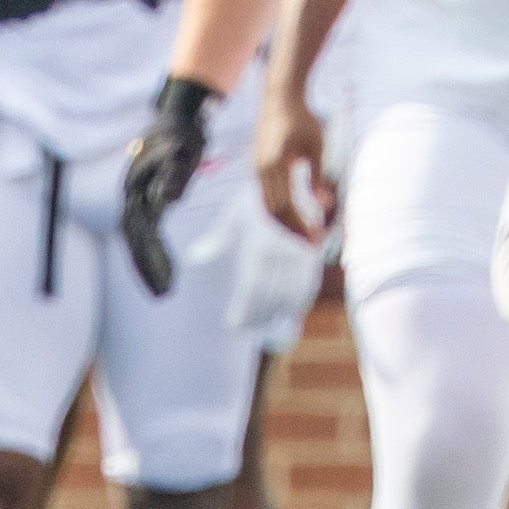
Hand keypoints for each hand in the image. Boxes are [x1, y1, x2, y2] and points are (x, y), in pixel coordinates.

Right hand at [120, 76, 217, 298]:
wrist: (180, 116)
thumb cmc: (184, 135)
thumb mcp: (183, 153)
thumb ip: (174, 176)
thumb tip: (166, 201)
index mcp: (136, 189)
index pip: (139, 233)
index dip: (148, 259)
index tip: (164, 282)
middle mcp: (132, 196)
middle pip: (135, 240)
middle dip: (148, 268)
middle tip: (164, 294)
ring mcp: (139, 198)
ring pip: (139, 239)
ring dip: (150, 264)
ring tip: (166, 290)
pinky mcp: (149, 199)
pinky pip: (149, 231)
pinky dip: (157, 251)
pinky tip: (168, 270)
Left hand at [196, 194, 327, 340]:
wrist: (291, 181)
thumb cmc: (257, 199)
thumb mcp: (233, 215)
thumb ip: (216, 239)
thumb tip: (194, 258)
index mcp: (259, 248)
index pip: (252, 289)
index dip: (244, 310)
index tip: (235, 324)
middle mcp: (281, 255)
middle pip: (269, 296)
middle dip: (258, 315)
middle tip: (248, 328)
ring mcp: (301, 256)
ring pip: (290, 294)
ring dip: (277, 313)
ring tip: (266, 324)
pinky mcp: (314, 255)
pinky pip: (309, 285)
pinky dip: (300, 302)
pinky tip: (291, 312)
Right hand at [254, 89, 337, 241]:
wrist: (280, 97)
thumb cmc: (302, 119)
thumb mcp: (316, 146)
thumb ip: (318, 176)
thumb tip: (325, 204)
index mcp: (275, 165)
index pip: (287, 206)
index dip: (302, 224)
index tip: (319, 237)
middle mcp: (261, 170)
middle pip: (274, 212)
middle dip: (294, 230)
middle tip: (315, 242)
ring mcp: (257, 169)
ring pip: (268, 207)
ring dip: (286, 223)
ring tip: (306, 233)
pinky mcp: (259, 167)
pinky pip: (266, 196)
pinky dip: (281, 210)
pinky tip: (297, 215)